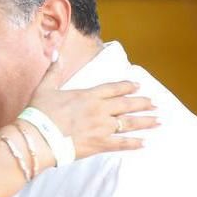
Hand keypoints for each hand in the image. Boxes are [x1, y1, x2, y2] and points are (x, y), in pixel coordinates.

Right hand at [28, 78, 157, 158]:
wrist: (38, 137)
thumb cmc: (40, 113)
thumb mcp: (45, 87)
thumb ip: (54, 70)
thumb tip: (57, 53)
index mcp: (88, 95)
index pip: (114, 88)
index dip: (127, 86)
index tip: (139, 85)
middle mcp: (99, 110)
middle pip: (127, 105)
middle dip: (142, 103)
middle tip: (155, 104)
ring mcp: (101, 127)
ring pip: (129, 123)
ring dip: (145, 122)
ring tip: (158, 121)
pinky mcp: (99, 144)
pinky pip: (121, 144)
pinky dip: (134, 143)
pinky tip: (144, 143)